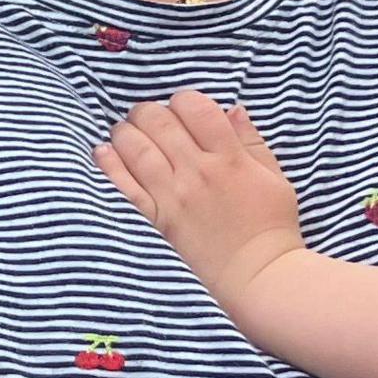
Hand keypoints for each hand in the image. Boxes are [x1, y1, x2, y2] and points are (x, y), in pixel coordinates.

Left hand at [95, 90, 300, 296]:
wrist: (258, 277)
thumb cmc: (271, 228)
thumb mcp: (274, 178)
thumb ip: (251, 142)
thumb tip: (233, 109)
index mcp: (230, 159)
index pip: (197, 109)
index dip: (183, 100)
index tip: (181, 109)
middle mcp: (198, 173)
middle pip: (160, 123)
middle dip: (149, 112)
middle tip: (147, 117)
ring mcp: (174, 197)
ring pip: (137, 149)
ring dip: (125, 132)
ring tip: (124, 131)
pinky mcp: (156, 220)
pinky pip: (124, 186)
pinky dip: (109, 165)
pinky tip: (103, 152)